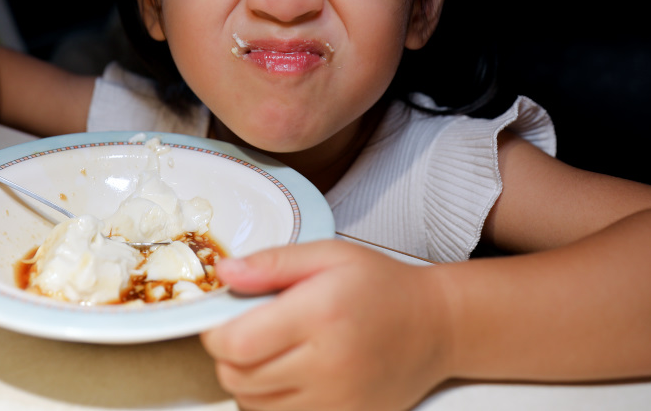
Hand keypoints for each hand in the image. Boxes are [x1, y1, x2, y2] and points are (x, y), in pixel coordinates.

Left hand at [201, 240, 452, 410]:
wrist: (435, 326)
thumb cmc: (381, 285)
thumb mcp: (329, 255)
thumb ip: (272, 263)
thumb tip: (224, 274)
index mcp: (320, 313)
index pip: (237, 343)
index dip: (215, 332)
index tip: (223, 318)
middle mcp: (327, 363)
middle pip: (238, 377)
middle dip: (228, 355)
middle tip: (247, 331)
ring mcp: (337, 400)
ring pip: (253, 404)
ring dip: (247, 380)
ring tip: (269, 352)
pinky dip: (270, 402)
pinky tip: (286, 376)